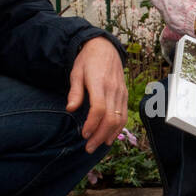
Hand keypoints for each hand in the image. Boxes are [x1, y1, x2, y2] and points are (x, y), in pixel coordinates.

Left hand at [66, 37, 127, 152]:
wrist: (105, 47)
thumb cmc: (87, 61)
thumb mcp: (76, 72)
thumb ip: (75, 92)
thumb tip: (70, 109)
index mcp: (99, 83)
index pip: (99, 108)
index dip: (92, 124)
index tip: (84, 134)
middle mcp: (113, 89)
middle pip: (110, 118)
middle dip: (100, 136)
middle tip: (88, 148)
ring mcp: (121, 93)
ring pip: (119, 119)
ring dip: (109, 135)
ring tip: (97, 145)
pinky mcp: (125, 95)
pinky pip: (124, 115)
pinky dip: (118, 128)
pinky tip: (109, 137)